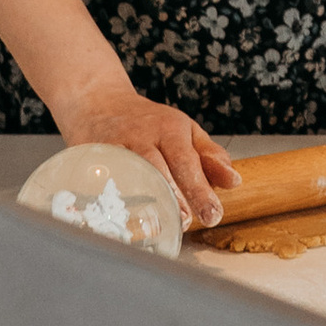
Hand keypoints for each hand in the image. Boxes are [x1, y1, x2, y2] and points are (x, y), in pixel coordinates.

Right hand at [46, 75, 239, 233]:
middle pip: (161, 168)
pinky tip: (122, 215)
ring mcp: (115, 144)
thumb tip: (233, 181)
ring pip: (133, 173)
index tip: (214, 214)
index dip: (200, 190)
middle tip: (188, 222)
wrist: (98, 101)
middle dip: (176, 197)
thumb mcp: (184, 130)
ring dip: (148, 198)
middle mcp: (143, 135)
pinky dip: (114, 195)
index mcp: (170, 129)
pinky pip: (105, 176)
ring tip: (162, 223)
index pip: (188, 162)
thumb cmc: (148, 123)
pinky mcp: (92, 154)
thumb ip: (209, 156)